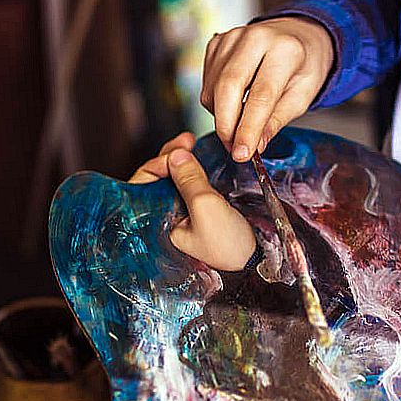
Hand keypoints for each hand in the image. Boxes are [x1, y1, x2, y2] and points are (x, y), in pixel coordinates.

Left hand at [130, 132, 256, 270]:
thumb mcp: (206, 207)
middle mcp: (167, 218)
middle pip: (157, 180)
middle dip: (169, 158)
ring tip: (192, 145)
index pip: (143, 187)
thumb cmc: (228, 244)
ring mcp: (183, 213)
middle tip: (185, 143)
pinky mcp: (199, 209)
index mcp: (158, 225)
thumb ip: (189, 180)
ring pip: (174, 179)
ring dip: (181, 160)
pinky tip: (200, 157)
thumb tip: (177, 154)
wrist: (257, 258)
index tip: (175, 153)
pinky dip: (194, 168)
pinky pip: (189, 183)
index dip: (157, 165)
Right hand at [201, 16, 333, 161]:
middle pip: (228, 87)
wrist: (296, 35)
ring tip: (240, 126)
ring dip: (221, 117)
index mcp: (285, 49)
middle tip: (234, 149)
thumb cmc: (303, 66)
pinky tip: (233, 104)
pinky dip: (216, 103)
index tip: (242, 154)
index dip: (248, 128)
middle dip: (227, 126)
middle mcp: (255, 38)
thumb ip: (276, 121)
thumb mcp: (302, 97)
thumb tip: (254, 146)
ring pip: (213, 88)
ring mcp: (231, 38)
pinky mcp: (216, 44)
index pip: (261, 95)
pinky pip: (207, 83)